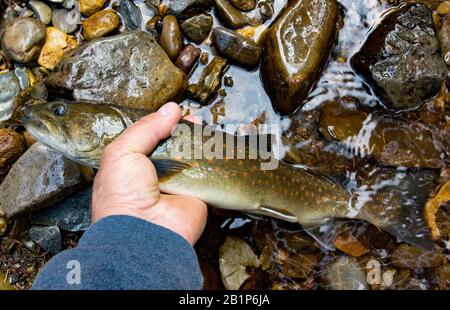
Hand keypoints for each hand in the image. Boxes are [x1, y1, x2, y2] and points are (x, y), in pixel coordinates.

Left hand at [92, 102, 207, 244]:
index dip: (162, 125)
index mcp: (133, 166)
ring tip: (204, 128)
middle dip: (184, 131)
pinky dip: (213, 159)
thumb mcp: (122, 152)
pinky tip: (215, 144)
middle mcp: (156, 175)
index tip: (175, 114)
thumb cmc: (122, 196)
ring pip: (192, 157)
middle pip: (174, 146)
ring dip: (199, 143)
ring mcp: (178, 184)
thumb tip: (171, 110)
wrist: (144, 232)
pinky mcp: (198, 193)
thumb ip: (146, 128)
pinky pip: (208, 172)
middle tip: (192, 120)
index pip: (150, 139)